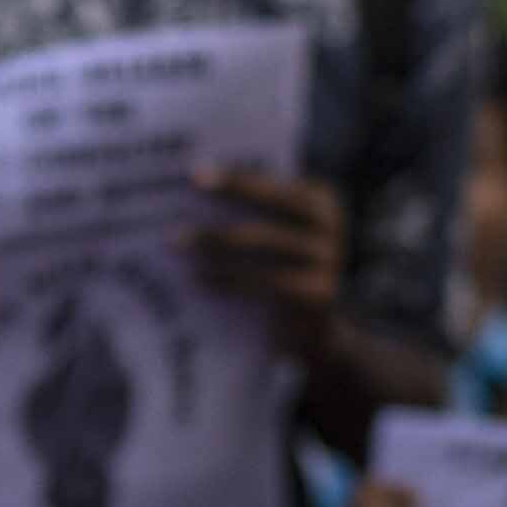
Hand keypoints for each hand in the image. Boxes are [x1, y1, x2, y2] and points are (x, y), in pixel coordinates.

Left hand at [185, 168, 347, 366]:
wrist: (312, 331)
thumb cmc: (280, 271)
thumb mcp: (274, 236)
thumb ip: (250, 212)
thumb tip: (190, 193)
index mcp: (320, 200)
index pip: (273, 182)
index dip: (236, 178)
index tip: (194, 174)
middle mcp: (330, 225)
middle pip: (271, 207)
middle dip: (226, 200)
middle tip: (183, 196)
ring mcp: (329, 259)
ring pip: (262, 243)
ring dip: (214, 241)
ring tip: (175, 241)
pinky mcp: (319, 293)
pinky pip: (265, 281)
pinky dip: (227, 278)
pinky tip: (197, 277)